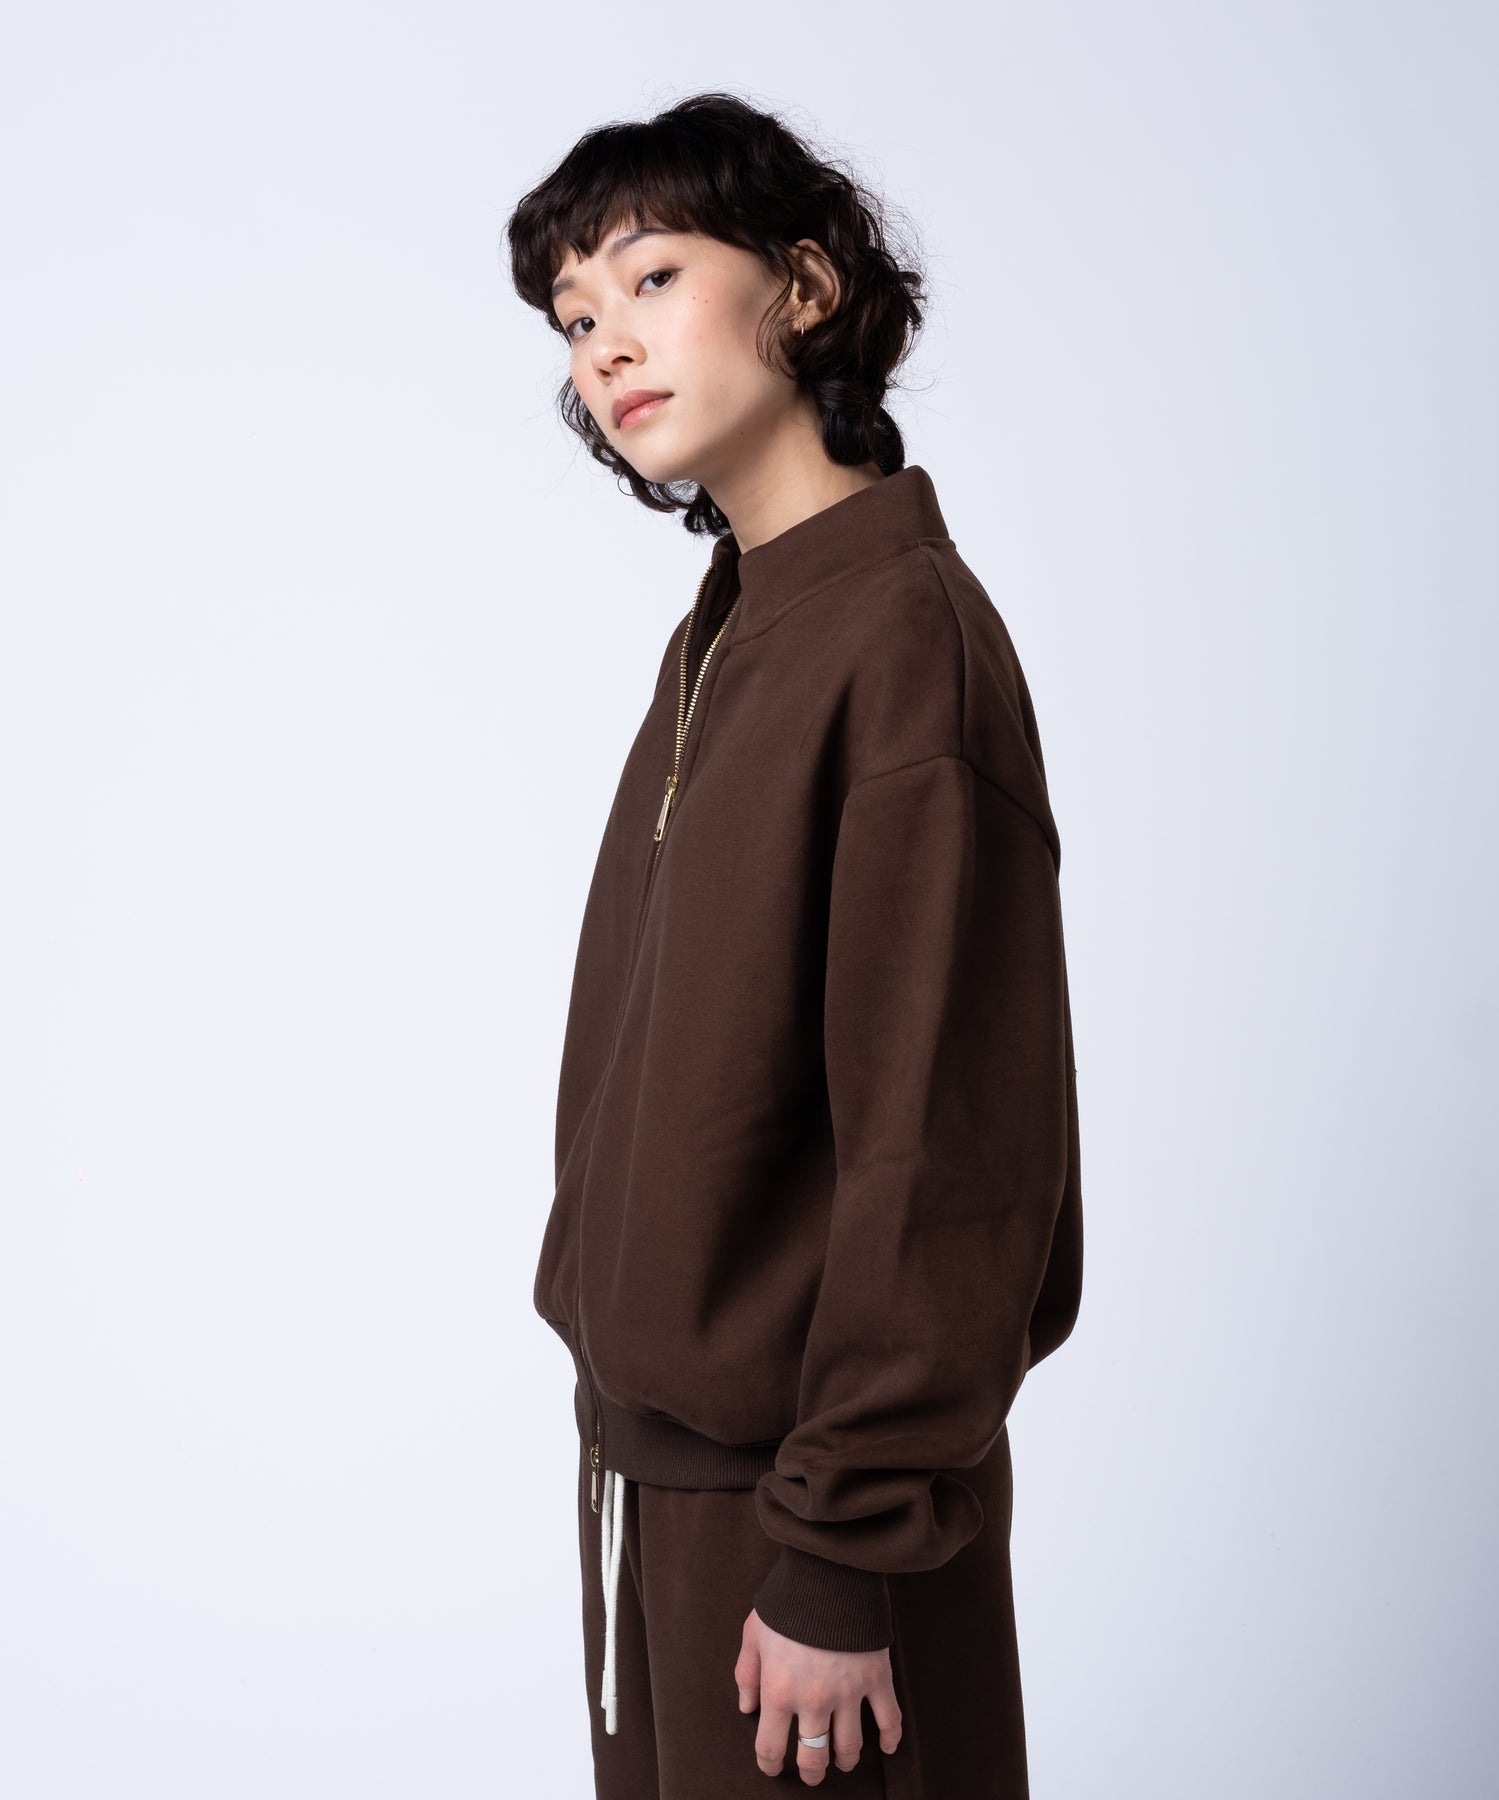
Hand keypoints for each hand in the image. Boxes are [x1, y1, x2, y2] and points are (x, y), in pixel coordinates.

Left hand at [735, 1605, 901, 1783]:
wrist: (828, 1573)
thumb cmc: (787, 1602)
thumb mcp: (754, 1634)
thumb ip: (747, 1673)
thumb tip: (747, 1707)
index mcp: (779, 1691)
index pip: (771, 1748)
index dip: (770, 1764)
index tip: (772, 1767)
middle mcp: (813, 1701)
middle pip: (813, 1757)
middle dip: (811, 1772)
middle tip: (811, 1774)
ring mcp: (848, 1692)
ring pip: (849, 1748)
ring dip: (844, 1761)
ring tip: (841, 1762)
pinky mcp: (876, 1679)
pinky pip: (888, 1719)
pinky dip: (890, 1739)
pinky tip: (885, 1747)